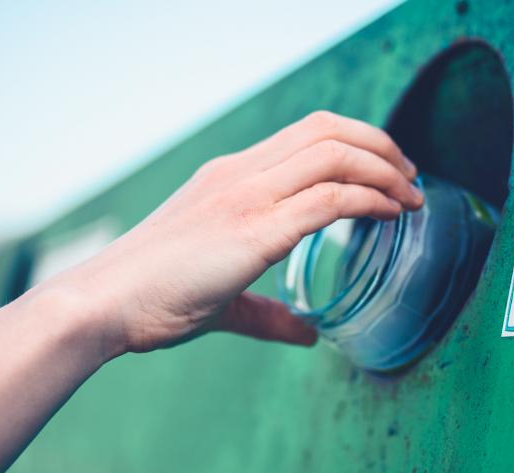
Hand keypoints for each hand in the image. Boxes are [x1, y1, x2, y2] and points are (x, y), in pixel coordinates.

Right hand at [44, 111, 422, 353]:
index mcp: (228, 178)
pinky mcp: (252, 231)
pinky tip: (390, 214)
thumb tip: (307, 334)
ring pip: (333, 153)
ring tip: (410, 194)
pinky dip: (368, 200)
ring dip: (383, 168)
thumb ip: (267, 313)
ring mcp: (244, 197)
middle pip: (326, 130)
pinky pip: (327, 199)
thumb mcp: (220, 295)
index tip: (382, 170)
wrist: (103, 302)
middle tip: (408, 174)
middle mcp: (239, 175)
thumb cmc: (151, 295)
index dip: (354, 141)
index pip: (304, 134)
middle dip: (379, 144)